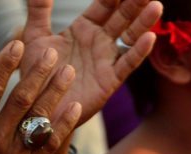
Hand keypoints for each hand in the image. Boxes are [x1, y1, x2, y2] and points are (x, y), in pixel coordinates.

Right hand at [0, 42, 79, 153]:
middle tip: (53, 53)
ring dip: (56, 93)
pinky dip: (63, 125)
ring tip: (69, 72)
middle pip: (20, 99)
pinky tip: (74, 107)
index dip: (5, 64)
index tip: (18, 44)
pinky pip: (50, 143)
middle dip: (38, 73)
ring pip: (39, 118)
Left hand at [20, 0, 161, 125]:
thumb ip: (38, 9)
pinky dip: (138, 51)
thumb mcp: (34, 36)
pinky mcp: (110, 80)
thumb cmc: (36, 73)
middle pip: (121, 17)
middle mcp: (99, 42)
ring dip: (143, 22)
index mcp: (83, 29)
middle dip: (133, 3)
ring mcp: (106, 60)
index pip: (104, 6)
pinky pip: (127, 64)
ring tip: (156, 5)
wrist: (40, 107)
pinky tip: (149, 38)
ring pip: (129, 37)